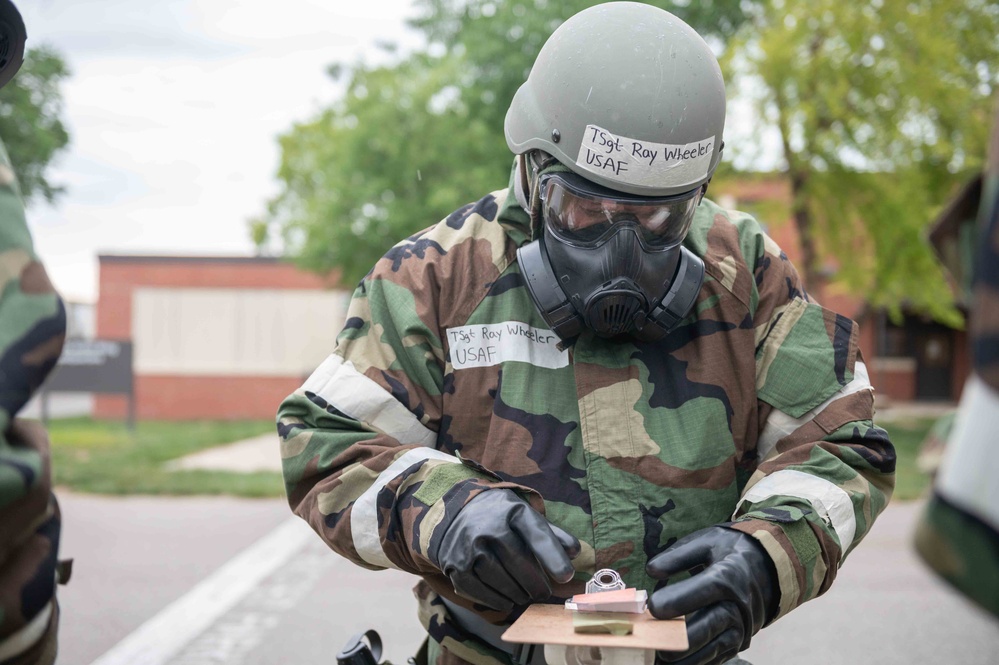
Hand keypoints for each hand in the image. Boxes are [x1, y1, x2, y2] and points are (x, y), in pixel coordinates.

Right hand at [429, 489, 579, 610]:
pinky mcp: (455, 564)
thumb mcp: (525, 515)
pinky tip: (506, 601)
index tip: (565, 577)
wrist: (455, 511)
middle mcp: (489, 526)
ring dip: (517, 593)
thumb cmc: (500, 517)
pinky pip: (479, 590)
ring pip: (499, 579)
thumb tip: (575, 552)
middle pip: (519, 562)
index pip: (537, 534)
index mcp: (512, 511)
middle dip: (535, 584)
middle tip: (543, 593)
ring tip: (524, 596)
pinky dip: (496, 600)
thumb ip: (550, 534)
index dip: (553, 557)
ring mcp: (469, 546)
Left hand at [646, 526, 777, 664]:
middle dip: (682, 638)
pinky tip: (679, 663)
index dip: (678, 600)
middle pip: (711, 624)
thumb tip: (652, 570)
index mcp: (727, 576)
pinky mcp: (742, 640)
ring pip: (716, 646)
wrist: (767, 566)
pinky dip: (701, 662)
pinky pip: (721, 655)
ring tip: (661, 660)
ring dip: (689, 657)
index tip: (653, 607)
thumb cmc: (729, 551)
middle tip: (655, 644)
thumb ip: (677, 556)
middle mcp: (738, 604)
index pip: (703, 591)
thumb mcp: (705, 542)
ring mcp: (742, 625)